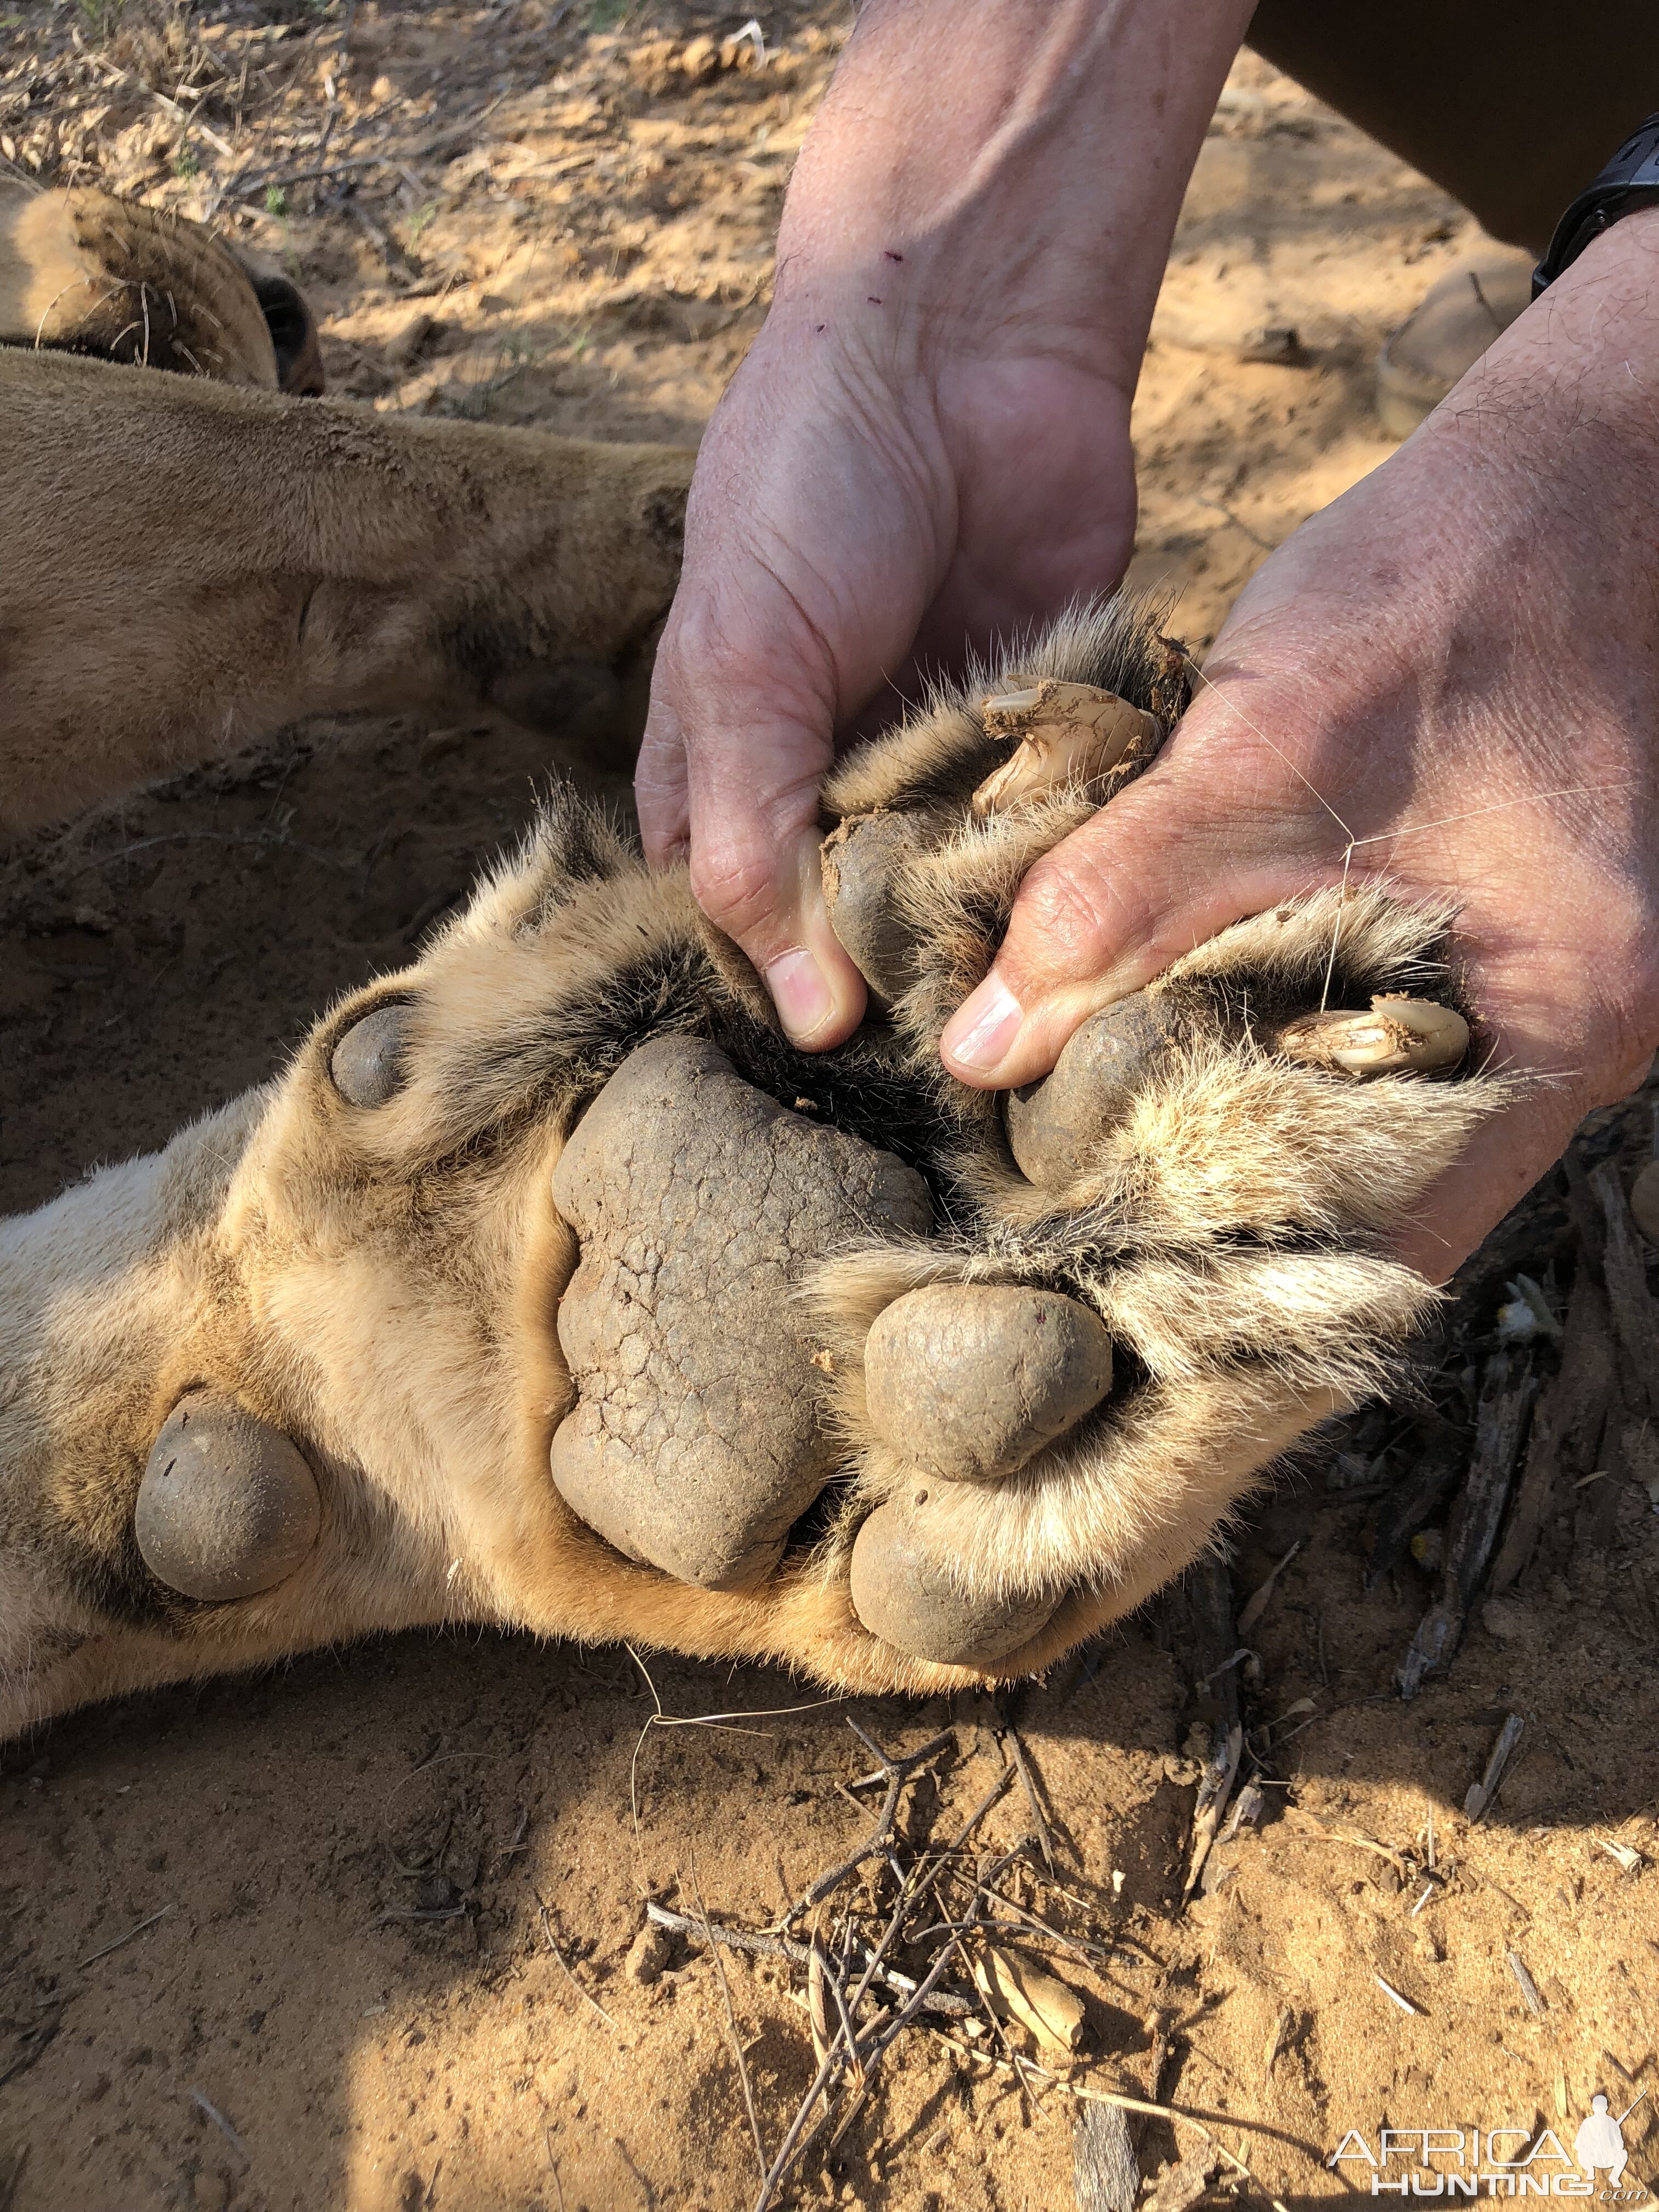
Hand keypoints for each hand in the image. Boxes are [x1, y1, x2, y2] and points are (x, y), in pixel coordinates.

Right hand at [637, 317, 1137, 1040]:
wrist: (960, 341)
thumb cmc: (806, 491)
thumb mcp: (743, 672)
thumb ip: (754, 845)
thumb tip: (805, 1022)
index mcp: (730, 786)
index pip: (741, 942)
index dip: (780, 1007)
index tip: (838, 1087)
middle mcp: (837, 795)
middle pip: (863, 944)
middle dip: (906, 995)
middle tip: (958, 1074)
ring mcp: (946, 772)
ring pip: (970, 905)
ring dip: (998, 946)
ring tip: (1037, 1017)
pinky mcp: (1050, 739)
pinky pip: (1062, 838)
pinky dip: (1075, 871)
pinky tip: (1098, 926)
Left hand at [941, 213, 1658, 1278]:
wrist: (1570, 480)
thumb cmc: (1449, 582)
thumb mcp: (1268, 736)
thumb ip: (1121, 897)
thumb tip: (980, 1051)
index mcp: (1561, 1010)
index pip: (1387, 1246)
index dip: (1240, 1317)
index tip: (1103, 1355)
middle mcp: (1563, 1039)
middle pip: (1372, 1218)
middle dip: (1212, 1258)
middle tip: (1054, 1297)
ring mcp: (1530, 1002)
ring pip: (1359, 1144)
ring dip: (1222, 1172)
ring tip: (1068, 1219)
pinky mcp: (1479, 953)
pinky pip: (1356, 1060)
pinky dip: (1251, 1081)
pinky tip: (1138, 1092)